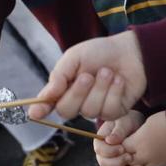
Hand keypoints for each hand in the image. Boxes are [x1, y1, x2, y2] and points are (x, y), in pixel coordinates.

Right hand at [29, 32, 146, 121]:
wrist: (130, 52)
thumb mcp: (75, 57)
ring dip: (100, 88)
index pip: (49, 103)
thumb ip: (59, 76)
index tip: (35, 113)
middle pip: (66, 111)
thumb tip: (45, 96)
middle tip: (88, 75)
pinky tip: (119, 80)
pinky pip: (108, 111)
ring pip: (89, 111)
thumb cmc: (100, 52)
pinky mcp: (114, 113)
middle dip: (78, 92)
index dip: (40, 109)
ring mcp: (95, 109)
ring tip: (108, 72)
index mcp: (64, 87)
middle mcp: (77, 101)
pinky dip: (114, 92)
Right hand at [92, 110, 144, 165]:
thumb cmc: (129, 121)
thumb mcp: (124, 122)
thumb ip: (118, 131)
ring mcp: (113, 162)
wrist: (140, 127)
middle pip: (104, 163)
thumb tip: (109, 140)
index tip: (122, 148)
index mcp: (101, 141)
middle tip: (130, 157)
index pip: (99, 150)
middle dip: (117, 163)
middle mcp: (105, 154)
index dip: (109, 151)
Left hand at [115, 111, 165, 165]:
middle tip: (130, 148)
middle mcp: (145, 155)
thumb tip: (133, 139)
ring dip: (138, 162)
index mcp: (138, 142)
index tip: (123, 140)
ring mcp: (155, 162)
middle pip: (128, 161)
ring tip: (142, 152)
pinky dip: (149, 164)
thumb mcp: (148, 124)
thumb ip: (137, 134)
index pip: (121, 148)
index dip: (121, 145)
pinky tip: (153, 155)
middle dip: (127, 155)